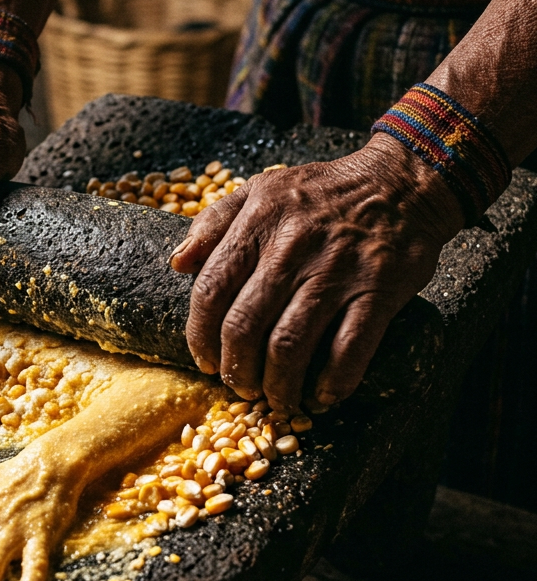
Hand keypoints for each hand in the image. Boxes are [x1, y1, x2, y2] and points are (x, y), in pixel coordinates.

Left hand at [170, 133, 464, 411]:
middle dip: (236, 368)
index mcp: (258, 223)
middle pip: (244, 325)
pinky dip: (332, 382)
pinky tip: (321, 396)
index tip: (204, 361)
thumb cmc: (323, 193)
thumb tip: (178, 263)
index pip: (211, 290)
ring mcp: (337, 270)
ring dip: (277, 384)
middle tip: (238, 386)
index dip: (200, 336)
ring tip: (275, 398)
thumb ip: (214, 222)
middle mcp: (292, 247)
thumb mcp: (262, 189)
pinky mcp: (379, 290)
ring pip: (290, 345)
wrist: (403, 182)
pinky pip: (349, 349)